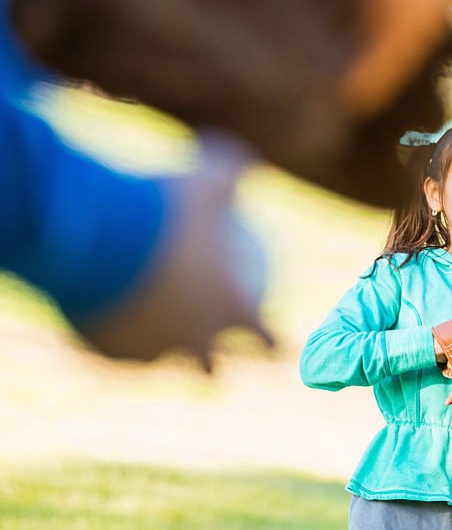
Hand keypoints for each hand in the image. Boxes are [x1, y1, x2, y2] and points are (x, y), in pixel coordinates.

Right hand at [75, 131, 273, 369]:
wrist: (98, 233)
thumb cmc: (165, 209)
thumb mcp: (209, 180)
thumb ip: (232, 173)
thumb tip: (246, 162)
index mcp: (230, 309)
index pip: (263, 338)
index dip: (272, 345)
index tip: (275, 349)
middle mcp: (193, 340)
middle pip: (207, 367)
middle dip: (210, 368)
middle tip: (209, 364)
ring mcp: (149, 351)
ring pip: (152, 359)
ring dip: (152, 351)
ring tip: (146, 345)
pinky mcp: (106, 351)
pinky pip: (109, 346)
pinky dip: (109, 334)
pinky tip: (104, 326)